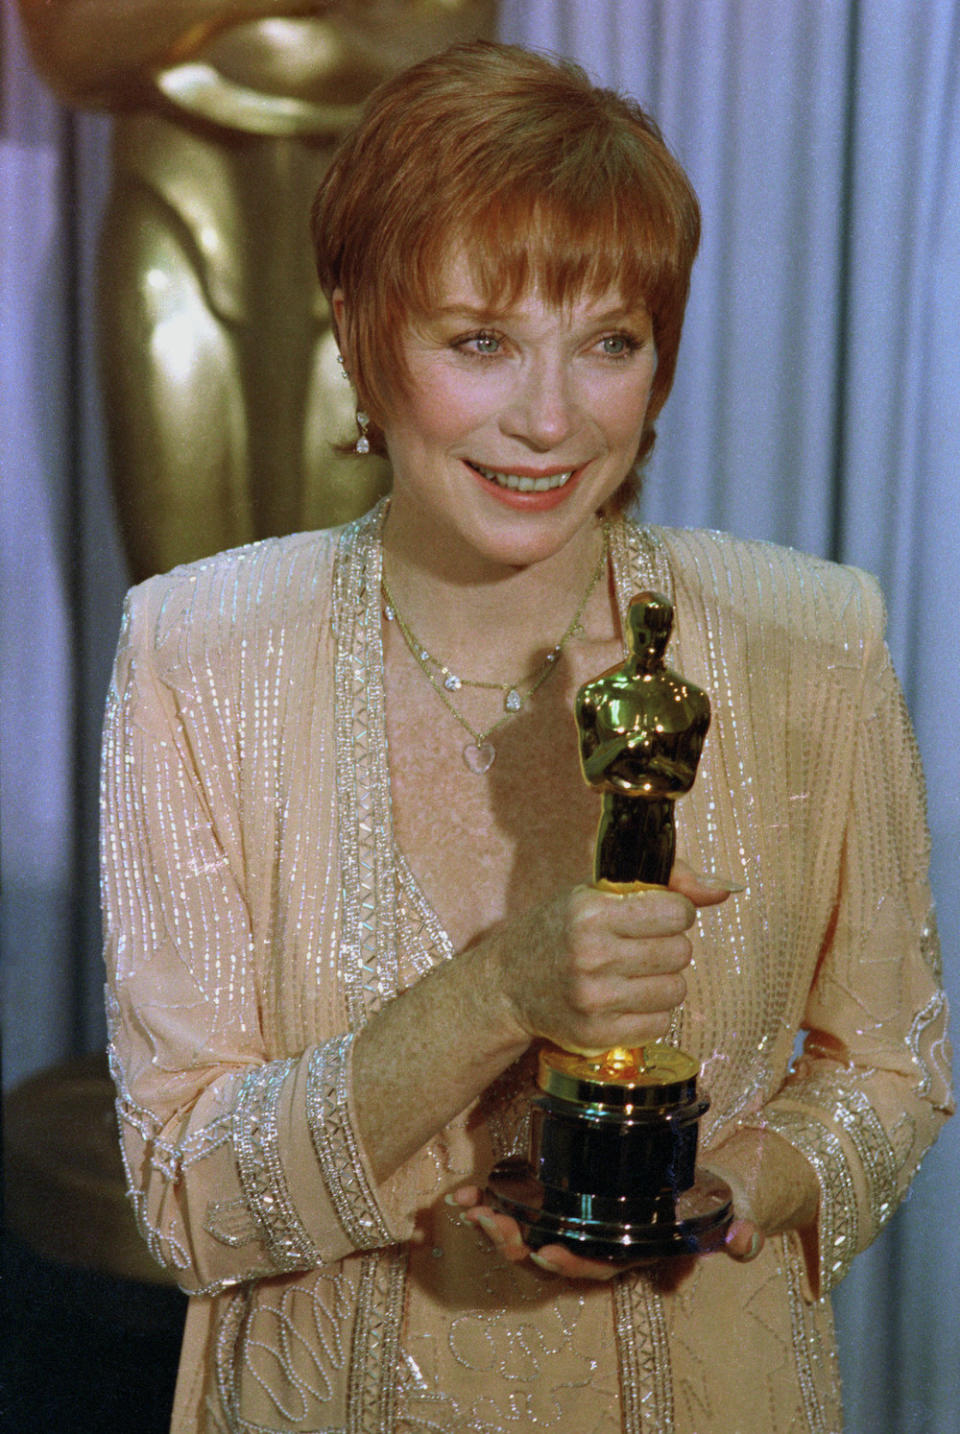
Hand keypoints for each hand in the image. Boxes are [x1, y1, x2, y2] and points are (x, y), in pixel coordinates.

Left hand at [446, 1187, 763, 1285]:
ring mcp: (578, 1223)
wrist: (709, 1189)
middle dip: (518, 1243)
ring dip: (496, 1224)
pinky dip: (492, 1201)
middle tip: (493, 1225)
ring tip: (469, 1207)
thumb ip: (740, 1233)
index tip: (551, 1252)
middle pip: (551, 1254)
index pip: (600, 1266)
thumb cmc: (717, 1206)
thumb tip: (744, 1241)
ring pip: (529, 1235)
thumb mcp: (733, 1216)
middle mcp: (599, 1243)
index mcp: (632, 1252)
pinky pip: (522, 1207)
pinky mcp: (564, 1198)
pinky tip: (465, 1192)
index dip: (574, 1263)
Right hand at [487, 860, 735, 1056]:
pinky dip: (650, 1013)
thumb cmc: (557, 931)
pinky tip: (626, 1000)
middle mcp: (591, 954)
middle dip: (668, 947)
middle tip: (641, 947)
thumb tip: (724, 889)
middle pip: (680, 952)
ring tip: (633, 974)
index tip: (656, 916)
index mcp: (590, 911)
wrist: (506, 984)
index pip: (675, 912)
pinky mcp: (597, 1035)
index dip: (673, 913)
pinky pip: (660, 1024)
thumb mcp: (597, 892)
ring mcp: (594, 999)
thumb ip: (665, 884)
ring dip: (662, 982)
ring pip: (676, 990)